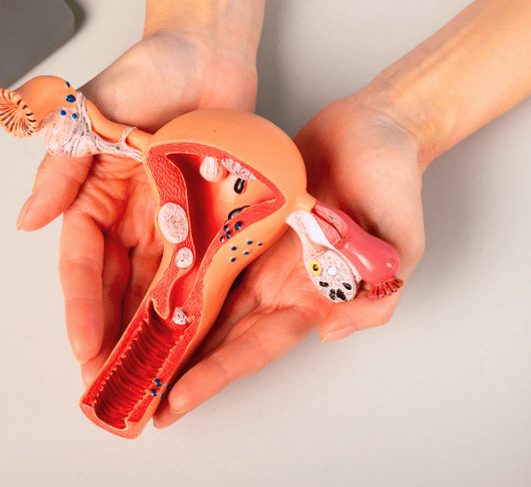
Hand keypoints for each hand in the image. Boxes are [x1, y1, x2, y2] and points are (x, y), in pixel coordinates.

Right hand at [16, 30, 257, 384]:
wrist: (210, 51)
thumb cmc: (149, 70)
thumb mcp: (90, 113)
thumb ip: (61, 167)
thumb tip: (27, 220)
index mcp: (98, 196)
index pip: (84, 264)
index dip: (82, 307)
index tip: (84, 347)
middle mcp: (135, 215)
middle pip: (122, 287)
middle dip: (117, 336)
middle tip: (117, 381)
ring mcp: (177, 218)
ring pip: (164, 286)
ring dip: (158, 329)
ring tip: (158, 372)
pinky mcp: (215, 216)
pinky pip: (208, 264)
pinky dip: (203, 298)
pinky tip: (201, 331)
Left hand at [152, 94, 426, 427]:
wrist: (378, 127)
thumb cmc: (395, 185)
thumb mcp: (403, 247)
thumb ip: (377, 295)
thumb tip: (331, 332)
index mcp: (312, 297)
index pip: (255, 347)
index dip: (216, 376)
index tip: (176, 403)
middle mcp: (279, 281)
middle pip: (220, 335)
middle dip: (180, 368)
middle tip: (136, 399)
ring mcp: (257, 250)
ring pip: (203, 297)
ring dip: (169, 328)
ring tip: (127, 355)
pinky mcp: (242, 216)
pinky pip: (201, 248)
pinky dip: (173, 272)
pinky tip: (139, 288)